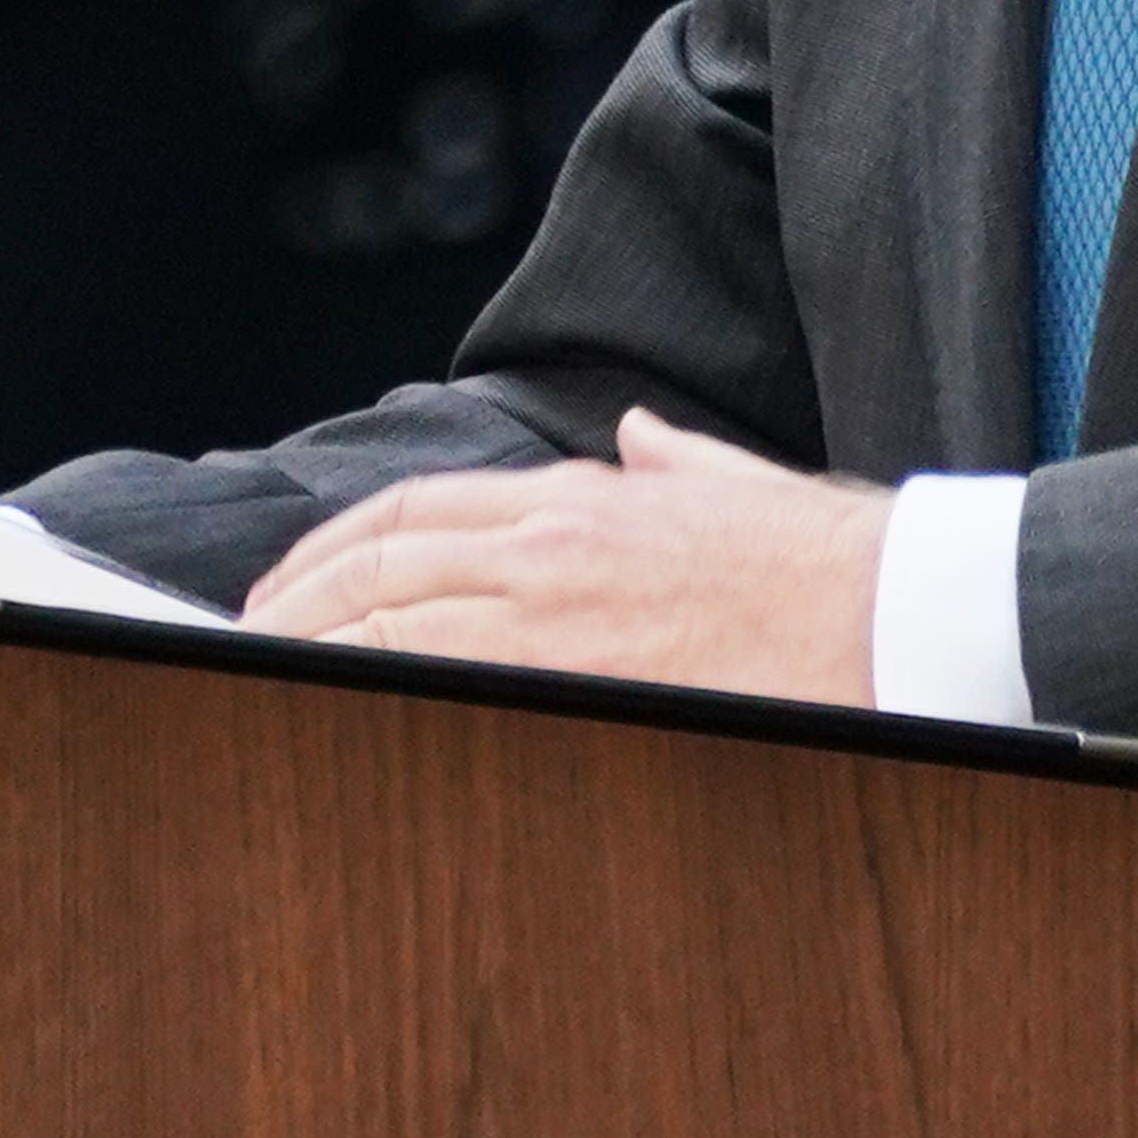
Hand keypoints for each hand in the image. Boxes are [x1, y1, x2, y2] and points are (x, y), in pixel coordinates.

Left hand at [243, 410, 885, 705]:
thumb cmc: (824, 559)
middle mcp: (550, 544)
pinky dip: (379, 683)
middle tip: (249, 634)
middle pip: (380, 564)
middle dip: (298, 600)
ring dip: (316, 644)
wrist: (888, 606)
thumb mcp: (731, 485)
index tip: (294, 579)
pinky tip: (339, 697)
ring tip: (264, 670)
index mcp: (578, 497)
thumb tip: (640, 439)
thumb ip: (671, 464)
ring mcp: (557, 612)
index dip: (336, 546)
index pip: (415, 510)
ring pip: (392, 620)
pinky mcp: (576, 673)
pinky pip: (444, 677)